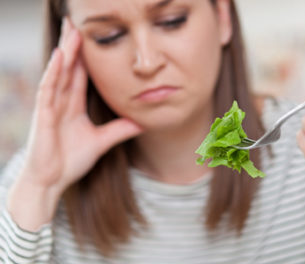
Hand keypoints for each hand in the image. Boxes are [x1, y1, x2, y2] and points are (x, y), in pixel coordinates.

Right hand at [18, 17, 142, 194]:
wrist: (52, 181)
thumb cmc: (70, 161)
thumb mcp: (102, 141)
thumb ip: (120, 129)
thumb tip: (143, 122)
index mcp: (74, 105)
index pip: (81, 75)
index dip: (87, 56)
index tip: (93, 38)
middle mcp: (62, 101)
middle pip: (69, 68)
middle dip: (73, 46)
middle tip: (78, 23)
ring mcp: (51, 106)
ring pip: (59, 73)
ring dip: (65, 51)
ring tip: (71, 30)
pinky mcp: (44, 115)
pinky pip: (48, 89)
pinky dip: (54, 72)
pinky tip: (59, 56)